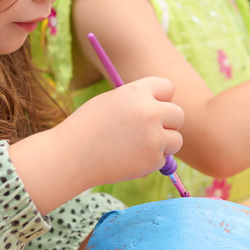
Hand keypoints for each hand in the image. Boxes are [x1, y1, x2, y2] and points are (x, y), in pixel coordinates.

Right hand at [63, 76, 184, 185]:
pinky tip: (127, 160)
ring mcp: (154, 136)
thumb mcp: (110, 102)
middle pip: (178, 114)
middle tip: (150, 131)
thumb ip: (137, 102)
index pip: (167, 87)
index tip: (152, 107)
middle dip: (168, 123)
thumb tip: (162, 111)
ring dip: (163, 144)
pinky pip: (163, 159)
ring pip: (176, 140)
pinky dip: (150, 161)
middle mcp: (150, 111)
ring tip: (136, 147)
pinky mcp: (153, 159)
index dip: (161, 99)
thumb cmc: (85, 127)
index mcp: (137, 92)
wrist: (71, 155)